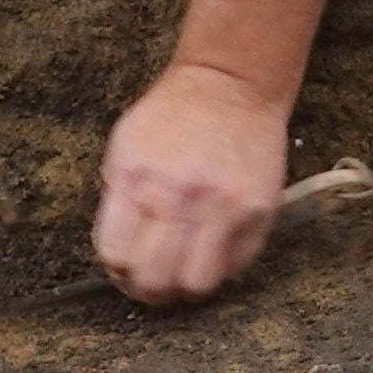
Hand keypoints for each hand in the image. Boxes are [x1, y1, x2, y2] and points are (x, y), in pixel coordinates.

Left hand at [95, 61, 291, 306]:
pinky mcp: (257, 211)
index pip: (115, 255)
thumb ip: (119, 200)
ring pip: (197, 284)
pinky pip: (236, 267)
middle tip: (153, 280)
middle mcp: (178, 197)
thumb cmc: (173, 115)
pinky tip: (215, 249)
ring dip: (187, 287)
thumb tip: (119, 257)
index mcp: (136, 179)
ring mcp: (222, 206)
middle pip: (154, 279)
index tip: (125, 266)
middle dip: (148, 288)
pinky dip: (222, 268)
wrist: (231, 84)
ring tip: (185, 271)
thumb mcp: (126, 147)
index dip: (117, 269)